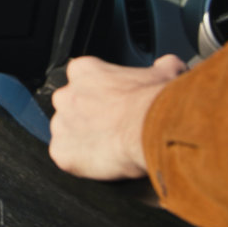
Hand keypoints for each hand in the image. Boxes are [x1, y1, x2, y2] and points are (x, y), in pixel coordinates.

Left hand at [49, 54, 186, 179]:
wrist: (153, 130)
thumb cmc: (155, 103)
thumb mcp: (164, 74)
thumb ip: (161, 65)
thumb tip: (166, 64)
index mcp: (84, 71)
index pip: (84, 79)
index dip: (101, 92)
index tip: (115, 102)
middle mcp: (66, 95)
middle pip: (71, 106)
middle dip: (88, 116)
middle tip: (113, 127)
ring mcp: (61, 125)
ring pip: (67, 133)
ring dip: (83, 140)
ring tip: (110, 147)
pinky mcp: (62, 153)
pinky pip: (65, 157)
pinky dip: (80, 162)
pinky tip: (101, 162)